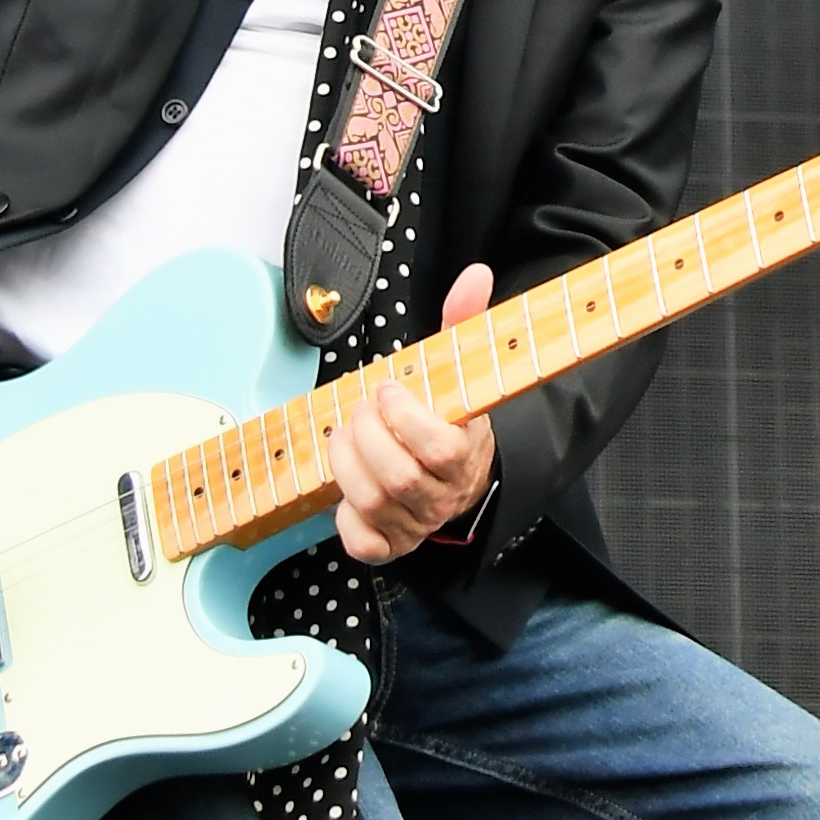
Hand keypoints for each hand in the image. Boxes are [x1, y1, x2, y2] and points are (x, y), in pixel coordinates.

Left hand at [329, 263, 501, 563]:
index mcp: (465, 454)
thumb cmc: (451, 419)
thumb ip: (462, 323)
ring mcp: (416, 523)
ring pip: (373, 503)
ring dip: (346, 463)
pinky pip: (364, 544)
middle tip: (360, 411)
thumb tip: (475, 274)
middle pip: (398, 478)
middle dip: (366, 437)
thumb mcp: (458, 371)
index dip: (405, 419)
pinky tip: (347, 490)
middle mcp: (443, 494)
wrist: (462, 478)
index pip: (440, 448)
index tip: (388, 391)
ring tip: (344, 434)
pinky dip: (346, 519)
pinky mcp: (390, 545)